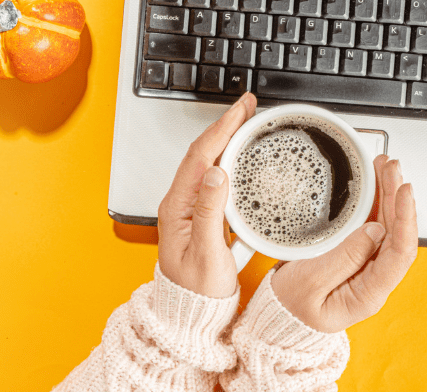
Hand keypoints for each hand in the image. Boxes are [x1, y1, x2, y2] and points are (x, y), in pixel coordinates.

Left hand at [157, 92, 256, 297]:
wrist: (189, 319)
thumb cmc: (197, 294)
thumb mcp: (208, 255)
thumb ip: (210, 213)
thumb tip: (216, 173)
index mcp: (177, 208)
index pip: (200, 156)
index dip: (222, 128)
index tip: (241, 109)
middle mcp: (180, 204)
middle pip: (204, 153)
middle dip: (226, 125)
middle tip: (249, 107)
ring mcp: (190, 209)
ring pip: (209, 163)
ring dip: (229, 140)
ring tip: (248, 123)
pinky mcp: (202, 217)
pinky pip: (216, 180)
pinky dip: (231, 161)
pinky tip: (243, 157)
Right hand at [271, 155, 416, 332]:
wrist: (275, 315)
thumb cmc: (289, 306)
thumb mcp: (310, 284)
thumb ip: (343, 259)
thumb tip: (375, 230)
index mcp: (369, 294)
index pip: (400, 254)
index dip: (406, 220)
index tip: (403, 191)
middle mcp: (373, 279)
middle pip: (397, 234)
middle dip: (396, 197)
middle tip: (390, 168)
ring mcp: (366, 265)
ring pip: (387, 226)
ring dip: (388, 195)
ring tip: (384, 167)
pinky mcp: (355, 253)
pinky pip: (372, 225)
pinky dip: (375, 202)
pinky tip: (373, 183)